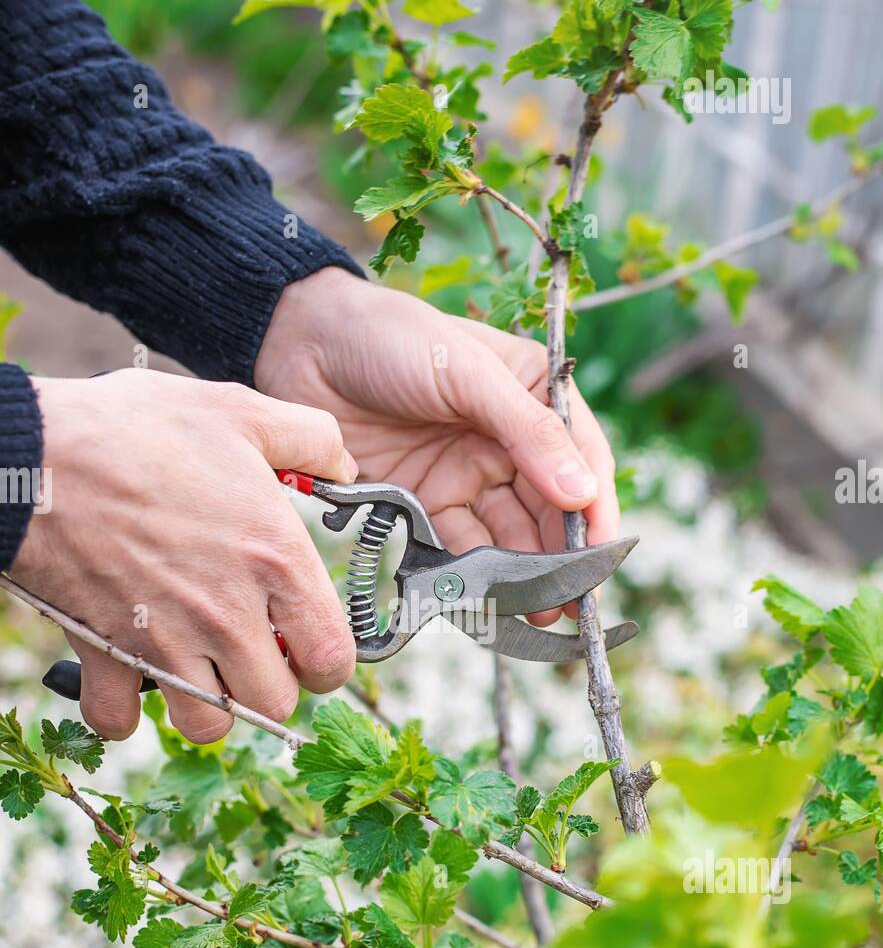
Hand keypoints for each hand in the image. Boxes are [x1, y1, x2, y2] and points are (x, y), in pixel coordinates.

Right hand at [14, 369, 357, 741]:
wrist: (36, 453)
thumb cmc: (134, 429)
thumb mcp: (239, 411)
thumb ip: (310, 437)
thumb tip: (345, 466)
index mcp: (275, 560)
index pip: (333, 658)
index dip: (326, 660)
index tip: (307, 643)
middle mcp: (229, 614)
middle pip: (276, 703)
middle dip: (268, 685)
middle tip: (250, 652)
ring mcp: (167, 641)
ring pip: (209, 725)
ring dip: (207, 705)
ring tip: (197, 667)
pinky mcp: (106, 652)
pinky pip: (120, 720)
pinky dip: (121, 712)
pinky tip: (128, 675)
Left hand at [255, 267, 617, 624]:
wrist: (302, 344)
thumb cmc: (391, 337)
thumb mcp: (468, 374)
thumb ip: (527, 433)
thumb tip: (582, 492)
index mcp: (534, 393)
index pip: (582, 458)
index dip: (597, 509)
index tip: (602, 555)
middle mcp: (509, 439)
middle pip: (551, 507)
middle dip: (564, 555)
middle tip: (571, 601)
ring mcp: (467, 473)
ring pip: (510, 535)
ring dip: (526, 574)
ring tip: (537, 611)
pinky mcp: (425, 501)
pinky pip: (460, 546)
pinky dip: (475, 574)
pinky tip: (488, 598)